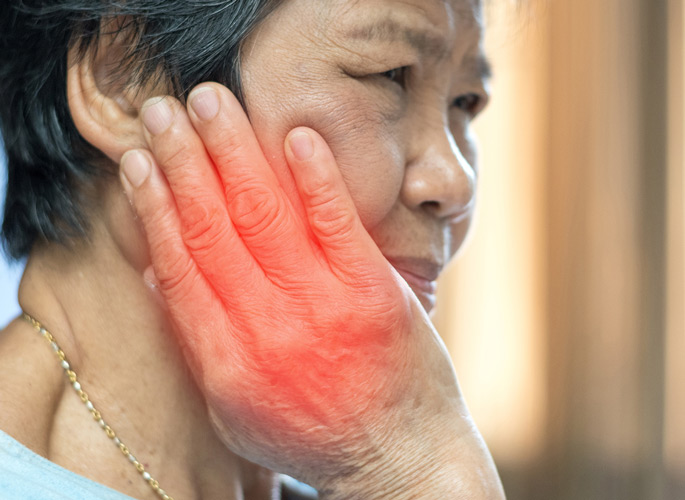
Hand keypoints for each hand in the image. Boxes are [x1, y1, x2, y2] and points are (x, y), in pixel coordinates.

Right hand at [119, 83, 503, 497]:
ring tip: (209, 101)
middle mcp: (267, 328)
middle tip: (161, 110)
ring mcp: (323, 306)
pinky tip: (296, 135)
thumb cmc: (311, 432)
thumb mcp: (235, 407)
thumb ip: (196, 341)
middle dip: (183, 161)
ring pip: (265, 213)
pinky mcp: (373, 292)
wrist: (399, 456)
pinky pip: (338, 222)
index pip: (180, 264)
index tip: (137, 162)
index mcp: (226, 357)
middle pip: (214, 226)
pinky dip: (315, 176)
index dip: (153, 207)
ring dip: (233, 150)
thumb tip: (158, 275)